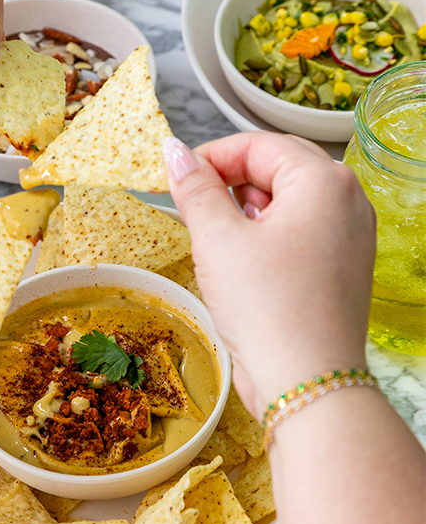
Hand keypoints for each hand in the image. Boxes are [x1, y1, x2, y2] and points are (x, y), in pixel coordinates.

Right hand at [166, 133, 374, 413]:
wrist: (307, 379)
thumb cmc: (267, 307)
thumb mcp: (216, 238)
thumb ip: (194, 186)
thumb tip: (173, 149)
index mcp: (324, 181)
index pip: (256, 144)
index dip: (208, 157)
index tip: (174, 181)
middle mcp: (348, 200)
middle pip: (277, 165)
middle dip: (228, 180)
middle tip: (191, 208)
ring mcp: (352, 233)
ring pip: (287, 198)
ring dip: (246, 208)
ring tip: (218, 240)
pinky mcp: (344, 263)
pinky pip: (301, 228)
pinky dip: (267, 233)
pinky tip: (244, 261)